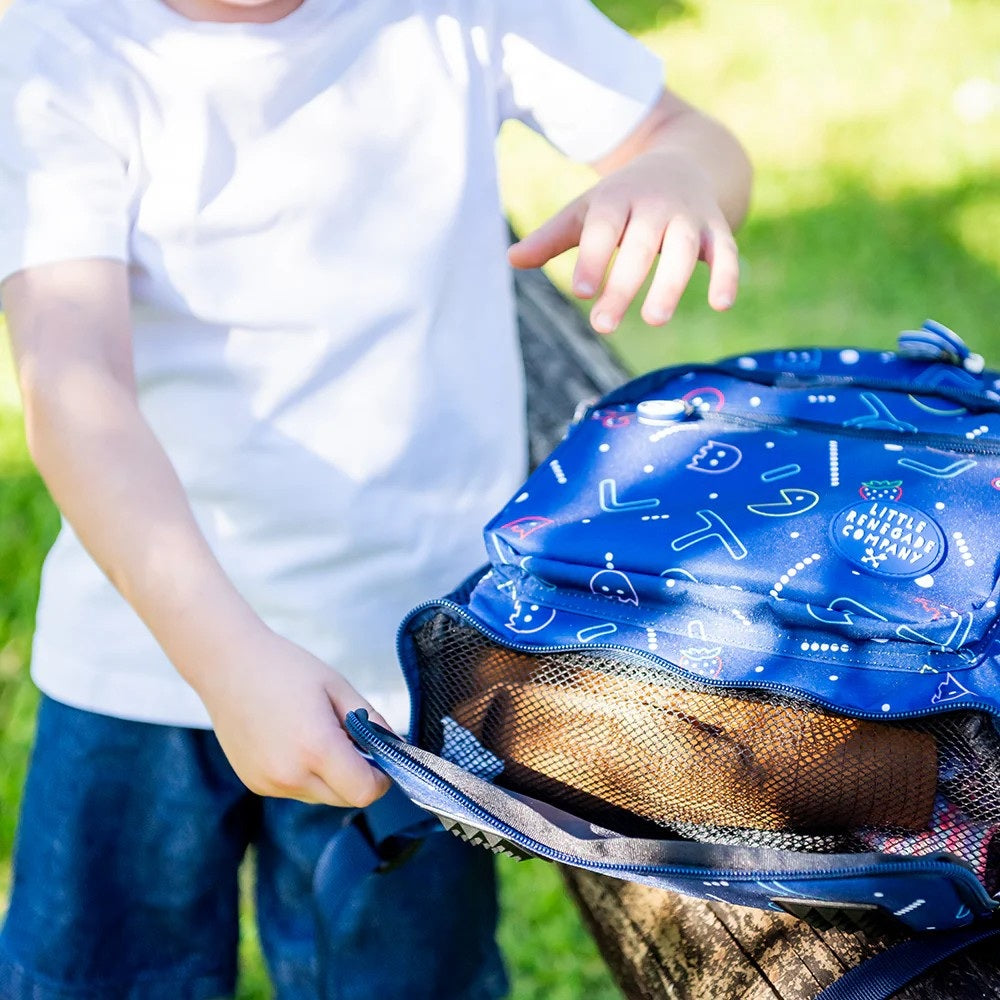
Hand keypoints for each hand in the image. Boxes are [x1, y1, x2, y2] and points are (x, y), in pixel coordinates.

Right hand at [198, 629, 393, 806]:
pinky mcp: (255, 784)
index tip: (380, 756)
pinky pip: (296, 790)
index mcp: (316, 748)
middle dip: (357, 776)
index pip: (365, 792)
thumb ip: (373, 723)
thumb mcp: (339, 688)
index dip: (381, 778)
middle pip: (345, 799)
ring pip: (321, 796)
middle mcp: (290, 775)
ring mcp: (269, 784)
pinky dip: (305, 773)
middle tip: (350, 738)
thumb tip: (396, 750)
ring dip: (330, 776)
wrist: (228, 665)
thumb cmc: (286, 668)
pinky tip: (292, 739)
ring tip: (315, 733)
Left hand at [507, 150, 739, 332]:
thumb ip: (552, 238)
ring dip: (671, 283)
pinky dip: (727, 275)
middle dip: (623, 285)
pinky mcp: (717, 229)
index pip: (603, 229)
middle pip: (641, 246)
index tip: (582, 292)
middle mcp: (655, 205)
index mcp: (616, 199)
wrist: (683, 162)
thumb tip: (512, 260)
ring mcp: (689, 216)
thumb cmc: (622, 200)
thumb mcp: (586, 212)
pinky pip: (726, 252)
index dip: (594, 258)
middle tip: (603, 326)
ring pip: (683, 249)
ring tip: (653, 320)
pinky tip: (720, 305)